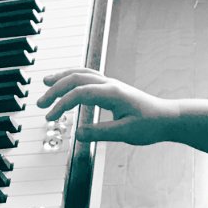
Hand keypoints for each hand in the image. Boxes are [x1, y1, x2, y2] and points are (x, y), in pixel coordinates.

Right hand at [36, 68, 175, 144]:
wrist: (167, 117)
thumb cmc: (150, 125)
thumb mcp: (126, 133)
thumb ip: (101, 132)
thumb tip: (78, 134)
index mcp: (112, 93)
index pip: (79, 93)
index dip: (62, 104)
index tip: (50, 117)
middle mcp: (109, 84)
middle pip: (76, 78)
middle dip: (55, 90)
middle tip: (40, 104)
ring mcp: (110, 84)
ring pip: (81, 73)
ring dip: (62, 78)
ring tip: (45, 83)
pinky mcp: (110, 88)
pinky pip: (87, 76)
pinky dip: (72, 77)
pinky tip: (65, 82)